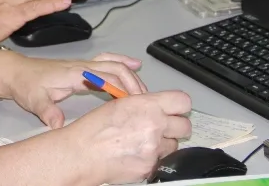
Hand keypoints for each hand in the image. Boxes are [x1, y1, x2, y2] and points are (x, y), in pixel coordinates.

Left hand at [0, 51, 148, 127]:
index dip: (123, 88)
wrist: (15, 72)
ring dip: (130, 74)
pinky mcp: (82, 68)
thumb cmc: (26, 84)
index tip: (135, 102)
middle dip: (132, 82)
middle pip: (115, 68)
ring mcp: (83, 65)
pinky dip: (122, 63)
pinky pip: (107, 63)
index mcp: (75, 73)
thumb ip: (47, 111)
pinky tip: (134, 65)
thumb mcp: (34, 100)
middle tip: (145, 101)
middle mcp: (82, 66)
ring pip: (113, 64)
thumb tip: (57, 124)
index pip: (106, 77)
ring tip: (144, 88)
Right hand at [63, 90, 191, 184]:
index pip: (182, 101)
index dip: (179, 106)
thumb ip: (144, 104)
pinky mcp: (151, 167)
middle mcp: (155, 125)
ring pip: (174, 145)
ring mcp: (154, 148)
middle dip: (176, 126)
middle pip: (185, 126)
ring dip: (164, 143)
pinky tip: (137, 154)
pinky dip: (152, 159)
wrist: (82, 154)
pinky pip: (161, 161)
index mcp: (147, 105)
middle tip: (163, 127)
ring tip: (144, 142)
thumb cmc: (94, 129)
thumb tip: (158, 107)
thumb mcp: (120, 104)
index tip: (175, 109)